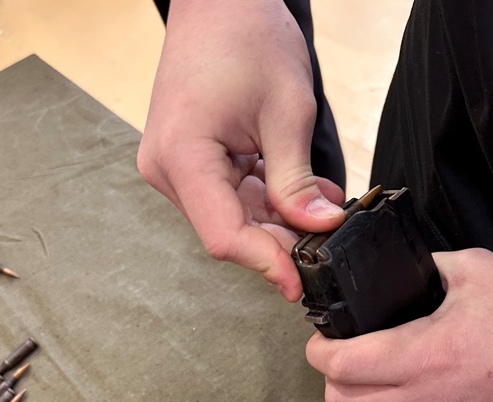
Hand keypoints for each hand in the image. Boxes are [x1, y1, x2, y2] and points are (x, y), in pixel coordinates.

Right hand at [138, 0, 344, 301]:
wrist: (217, 2)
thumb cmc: (246, 37)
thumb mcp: (286, 113)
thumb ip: (298, 182)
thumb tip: (320, 228)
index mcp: (182, 156)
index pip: (223, 235)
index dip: (265, 263)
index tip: (299, 283)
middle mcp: (167, 170)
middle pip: (227, 230)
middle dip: (279, 241)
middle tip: (325, 237)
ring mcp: (173, 167)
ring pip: (230, 217)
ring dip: (276, 220)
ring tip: (319, 205)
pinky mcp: (186, 163)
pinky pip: (227, 197)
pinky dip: (263, 201)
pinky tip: (295, 193)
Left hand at [305, 249, 492, 401]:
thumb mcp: (471, 271)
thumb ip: (423, 267)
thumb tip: (395, 268)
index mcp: (420, 353)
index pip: (340, 365)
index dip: (319, 348)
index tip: (324, 336)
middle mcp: (420, 395)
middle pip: (339, 399)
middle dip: (330, 373)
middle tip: (343, 350)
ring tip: (362, 378)